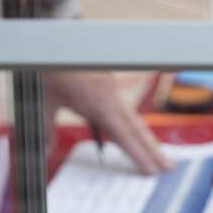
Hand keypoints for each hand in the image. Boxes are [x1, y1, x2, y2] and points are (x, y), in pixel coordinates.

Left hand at [44, 71, 171, 173]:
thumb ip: (47, 128)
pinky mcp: (109, 83)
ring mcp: (113, 90)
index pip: (125, 136)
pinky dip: (133, 125)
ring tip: (158, 155)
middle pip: (138, 129)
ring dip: (146, 138)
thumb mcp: (44, 100)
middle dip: (153, 150)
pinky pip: (126, 109)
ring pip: (134, 119)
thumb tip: (46, 151)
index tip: (152, 171)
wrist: (56, 40)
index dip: (139, 155)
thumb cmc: (52, 68)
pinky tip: (135, 132)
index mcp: (101, 105)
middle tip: (168, 167)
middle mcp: (112, 98)